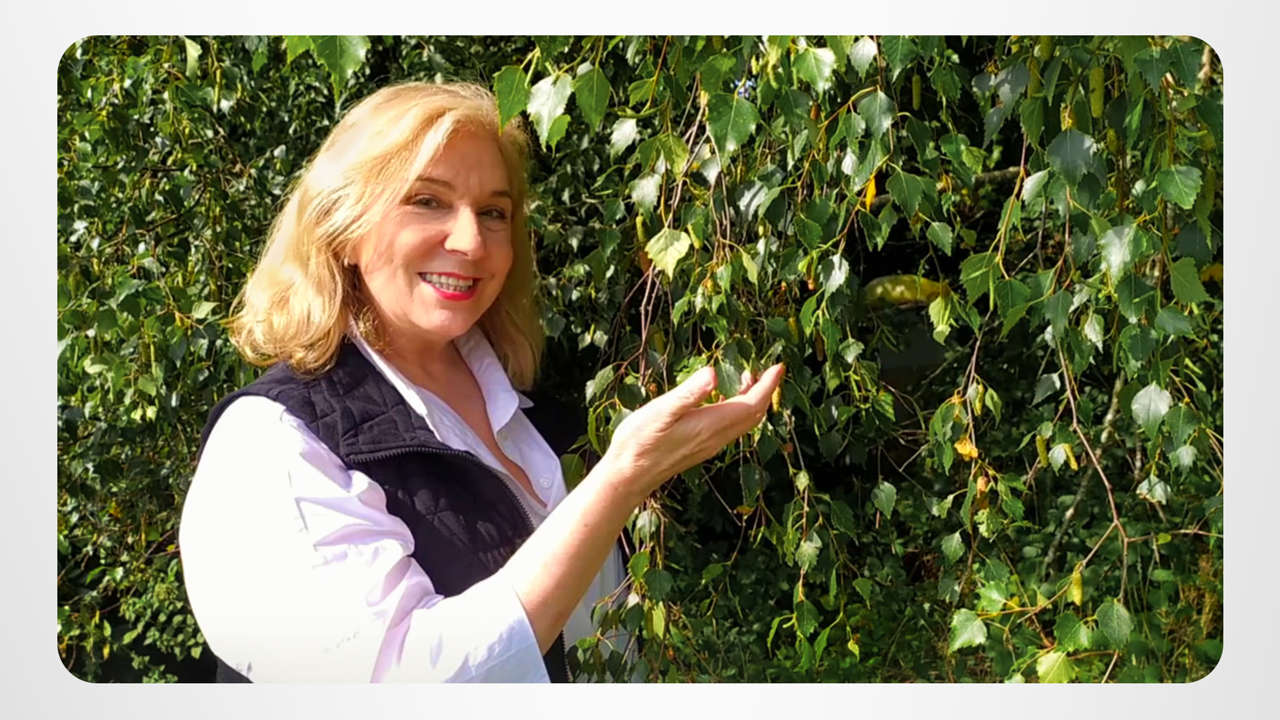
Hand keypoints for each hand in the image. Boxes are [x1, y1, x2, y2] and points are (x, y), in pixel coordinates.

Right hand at [602, 363, 785, 500]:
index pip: (751, 404)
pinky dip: (737, 410)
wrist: (628, 476)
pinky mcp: (700, 448)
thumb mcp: (661, 411)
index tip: (779, 366)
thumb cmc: (640, 442)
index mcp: (711, 425)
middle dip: (765, 392)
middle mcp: (715, 438)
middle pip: (753, 415)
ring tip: (749, 379)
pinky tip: (723, 400)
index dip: (768, 385)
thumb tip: (713, 373)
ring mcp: (709, 445)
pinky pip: (729, 428)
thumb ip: (689, 393)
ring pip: (742, 423)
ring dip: (752, 401)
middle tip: (770, 370)